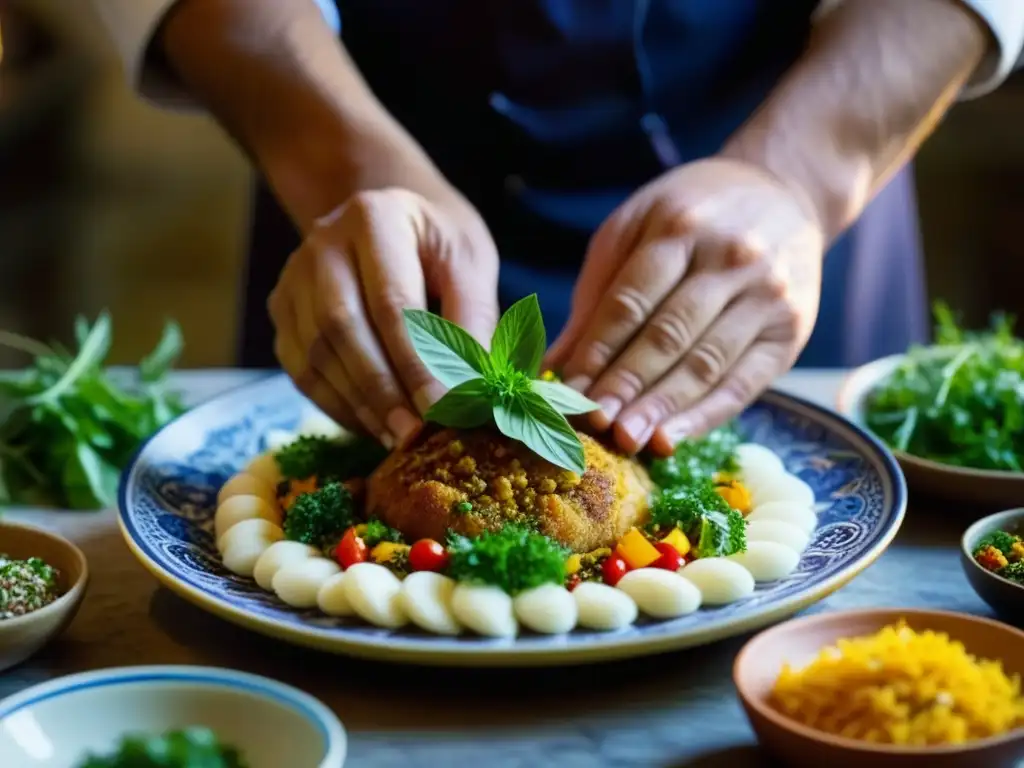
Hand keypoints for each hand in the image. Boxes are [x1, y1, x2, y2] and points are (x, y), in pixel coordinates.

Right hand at [269, 187, 498, 447]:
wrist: (391, 219)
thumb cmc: (438, 243)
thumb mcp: (469, 263)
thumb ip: (472, 319)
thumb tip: (470, 390)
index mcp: (374, 218)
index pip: (392, 302)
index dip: (415, 362)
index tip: (441, 409)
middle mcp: (322, 243)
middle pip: (343, 328)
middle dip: (382, 390)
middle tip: (415, 435)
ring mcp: (294, 278)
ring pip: (317, 354)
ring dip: (360, 405)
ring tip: (399, 438)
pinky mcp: (282, 311)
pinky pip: (301, 370)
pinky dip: (337, 406)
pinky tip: (373, 426)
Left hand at [546, 158, 824, 455]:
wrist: (784, 193)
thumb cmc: (692, 214)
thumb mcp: (636, 228)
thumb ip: (598, 293)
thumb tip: (555, 364)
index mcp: (681, 227)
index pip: (631, 301)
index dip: (597, 351)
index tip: (567, 392)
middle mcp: (730, 259)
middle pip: (669, 335)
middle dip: (627, 385)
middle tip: (593, 425)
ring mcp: (767, 296)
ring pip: (706, 364)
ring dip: (662, 408)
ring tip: (627, 440)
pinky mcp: (790, 332)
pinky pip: (743, 384)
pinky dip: (703, 417)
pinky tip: (670, 440)